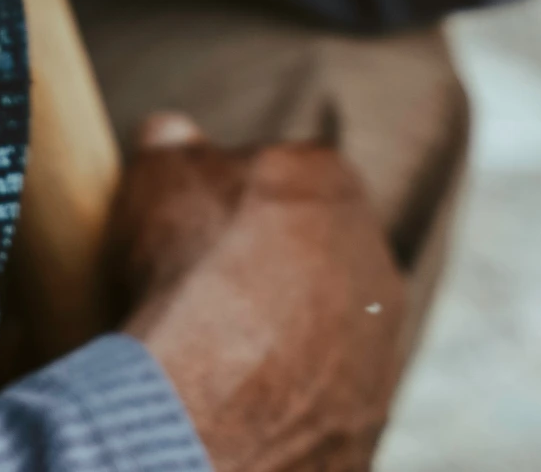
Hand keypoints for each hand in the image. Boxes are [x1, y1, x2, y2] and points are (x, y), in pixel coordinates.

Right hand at [114, 113, 404, 471]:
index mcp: (329, 177)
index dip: (233, 191)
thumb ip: (172, 142)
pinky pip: (327, 382)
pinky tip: (243, 390)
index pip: (280, 167)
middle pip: (311, 240)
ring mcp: (382, 334)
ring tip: (219, 343)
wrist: (219, 399)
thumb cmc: (191, 266)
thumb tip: (171, 133)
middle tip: (207, 281)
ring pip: (325, 315)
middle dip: (267, 255)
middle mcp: (373, 250)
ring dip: (283, 322)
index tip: (198, 217)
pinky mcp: (374, 407)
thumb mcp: (158, 171)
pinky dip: (292, 383)